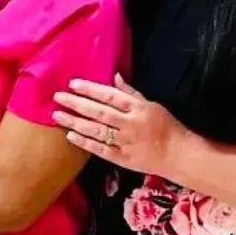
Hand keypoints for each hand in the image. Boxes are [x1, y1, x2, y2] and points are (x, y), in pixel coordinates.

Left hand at [52, 74, 185, 176]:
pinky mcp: (122, 158)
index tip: (73, 84)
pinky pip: (100, 149)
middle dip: (77, 104)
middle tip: (58, 97)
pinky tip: (71, 136)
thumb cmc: (166, 126)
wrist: (177, 154)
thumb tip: (115, 76)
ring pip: (96, 130)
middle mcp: (129, 123)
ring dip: (75, 122)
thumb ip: (130, 92)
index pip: (110, 96)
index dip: (90, 89)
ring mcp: (125, 142)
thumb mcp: (151, 104)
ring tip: (58, 116)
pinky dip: (85, 143)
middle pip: (99, 112)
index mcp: (137, 108)